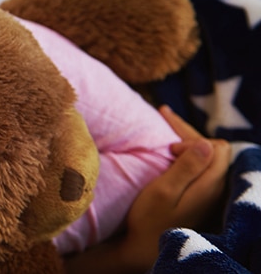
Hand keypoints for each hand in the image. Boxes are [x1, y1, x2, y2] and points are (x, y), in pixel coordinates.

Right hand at [119, 105, 229, 270]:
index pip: (217, 147)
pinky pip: (200, 165)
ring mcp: (208, 192)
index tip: (168, 149)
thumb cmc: (149, 218)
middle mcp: (214, 187)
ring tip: (166, 121)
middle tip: (163, 115)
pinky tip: (172, 147)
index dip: (193, 140)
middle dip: (188, 132)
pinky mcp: (199, 196)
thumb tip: (206, 143)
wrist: (145, 246)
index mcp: (209, 185)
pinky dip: (186, 151)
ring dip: (186, 139)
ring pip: (207, 156)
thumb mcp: (164, 191)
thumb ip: (187, 168)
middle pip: (214, 149)